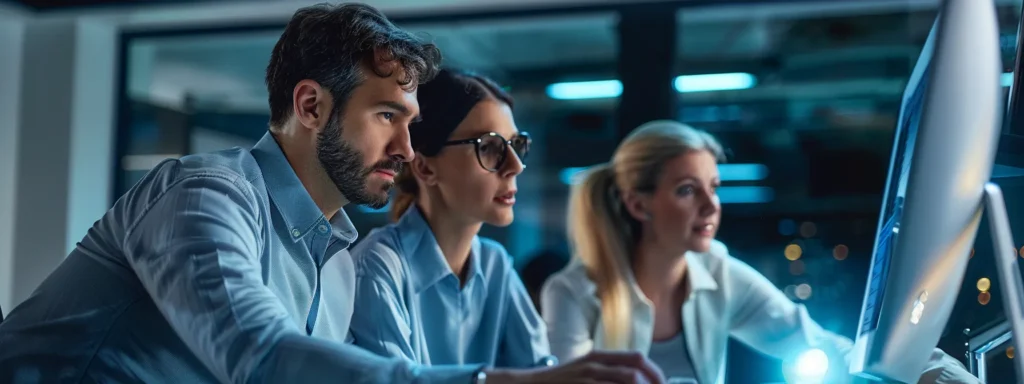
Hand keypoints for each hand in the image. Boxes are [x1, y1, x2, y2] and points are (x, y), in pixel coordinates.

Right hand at [487, 351, 665, 383]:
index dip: (656, 373)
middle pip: (635, 373)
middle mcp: (594, 366)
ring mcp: (585, 380)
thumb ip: (608, 372)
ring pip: (626, 382)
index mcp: (598, 357)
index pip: (637, 359)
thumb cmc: (559, 382)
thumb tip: (636, 377)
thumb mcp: (584, 370)